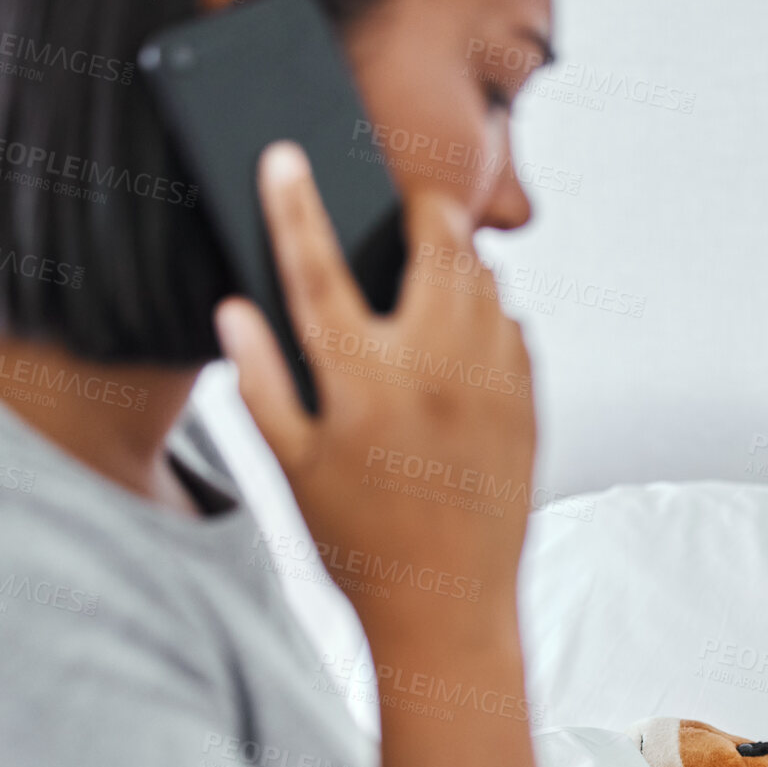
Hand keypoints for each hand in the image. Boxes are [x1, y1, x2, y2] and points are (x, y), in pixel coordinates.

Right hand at [213, 140, 534, 638]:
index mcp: (364, 382)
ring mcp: (494, 387)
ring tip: (430, 279)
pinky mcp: (530, 410)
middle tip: (404, 213)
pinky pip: (518, 330)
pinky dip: (494, 316)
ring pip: (489, 283)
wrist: (449, 609)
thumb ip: (262, 384)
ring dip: (460, 264)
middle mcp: (437, 371)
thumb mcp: (295, 471)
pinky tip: (467, 340)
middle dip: (422, 212)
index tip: (287, 156)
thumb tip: (237, 310)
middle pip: (438, 246)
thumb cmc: (361, 545)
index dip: (295, 205)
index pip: (319, 269)